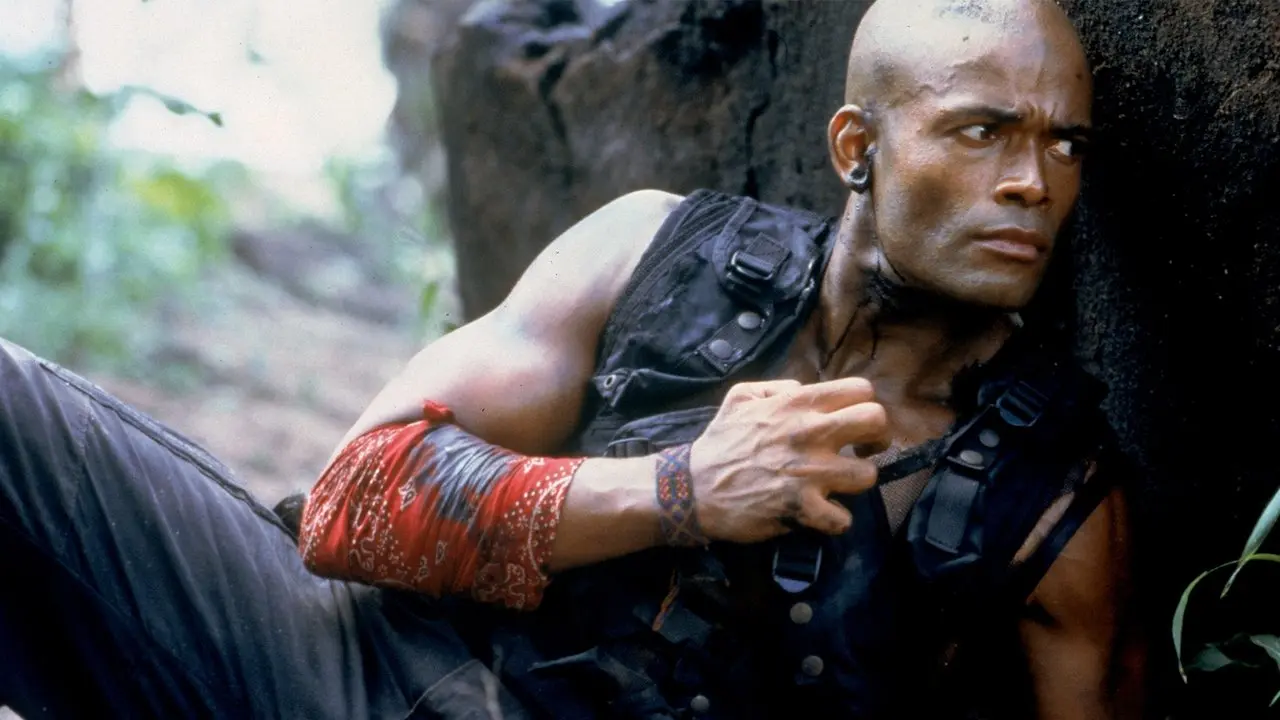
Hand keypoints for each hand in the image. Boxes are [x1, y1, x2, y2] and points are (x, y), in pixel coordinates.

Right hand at [688, 376, 886, 543]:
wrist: (693, 487)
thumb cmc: (719, 441)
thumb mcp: (740, 397)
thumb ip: (777, 387)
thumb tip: (804, 390)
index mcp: (797, 404)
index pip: (861, 390)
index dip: (866, 406)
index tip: (856, 424)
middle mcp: (810, 433)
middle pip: (876, 422)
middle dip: (876, 439)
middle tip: (862, 451)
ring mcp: (810, 472)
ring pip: (868, 475)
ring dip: (856, 482)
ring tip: (837, 486)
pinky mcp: (803, 508)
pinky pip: (842, 518)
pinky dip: (833, 520)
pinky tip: (819, 515)